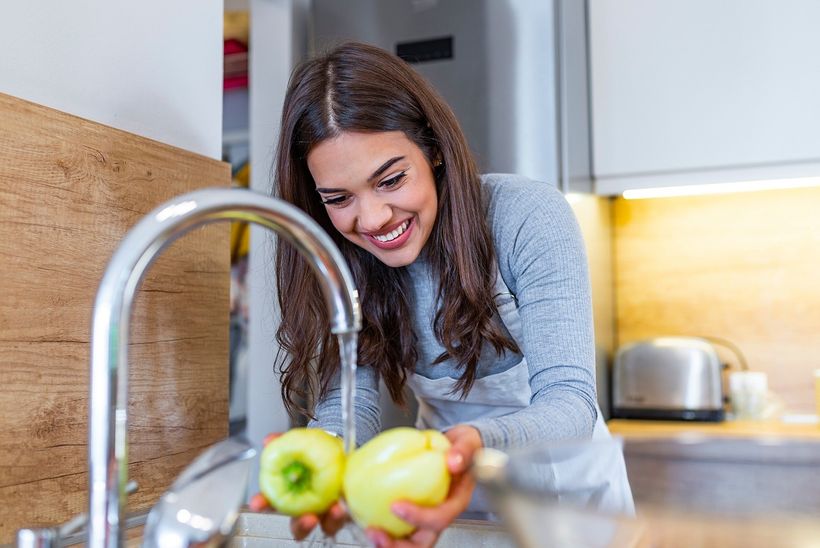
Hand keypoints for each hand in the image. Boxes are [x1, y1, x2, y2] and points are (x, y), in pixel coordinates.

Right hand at [247, 433, 348, 539]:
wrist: (340, 451)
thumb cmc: (316, 453)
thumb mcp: (300, 444)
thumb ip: (285, 442)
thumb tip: (269, 440)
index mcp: (291, 495)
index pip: (272, 504)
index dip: (263, 504)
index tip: (257, 503)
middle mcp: (308, 508)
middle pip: (300, 526)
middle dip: (302, 525)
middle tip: (308, 518)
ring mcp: (328, 512)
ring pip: (327, 526)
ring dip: (331, 521)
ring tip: (334, 510)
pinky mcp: (348, 508)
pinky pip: (347, 515)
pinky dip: (343, 512)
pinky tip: (343, 505)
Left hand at [365, 425, 481, 547]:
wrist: (458, 448)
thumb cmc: (464, 450)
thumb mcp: (468, 444)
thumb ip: (463, 452)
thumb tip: (454, 461)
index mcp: (454, 503)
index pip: (439, 520)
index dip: (419, 518)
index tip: (397, 506)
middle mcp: (438, 514)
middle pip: (421, 543)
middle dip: (398, 546)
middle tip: (376, 533)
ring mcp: (423, 515)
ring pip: (406, 540)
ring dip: (385, 542)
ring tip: (367, 531)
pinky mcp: (409, 511)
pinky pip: (394, 525)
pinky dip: (378, 525)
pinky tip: (359, 515)